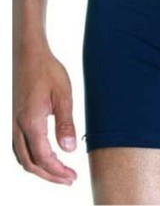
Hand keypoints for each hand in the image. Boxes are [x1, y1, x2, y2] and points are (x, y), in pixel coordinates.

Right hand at [12, 43, 77, 183]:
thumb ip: (65, 123)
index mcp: (31, 122)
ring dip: (40, 168)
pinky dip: (31, 157)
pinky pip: (19, 146)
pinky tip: (44, 155)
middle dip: (49, 175)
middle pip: (30, 163)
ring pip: (22, 156)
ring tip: (58, 172)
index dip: (58, 171)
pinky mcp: (15, 117)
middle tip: (68, 179)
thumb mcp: (63, 95)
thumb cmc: (48, 70)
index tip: (72, 177)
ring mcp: (14, 122)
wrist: (30, 54)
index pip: (43, 158)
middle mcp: (18, 126)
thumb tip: (69, 150)